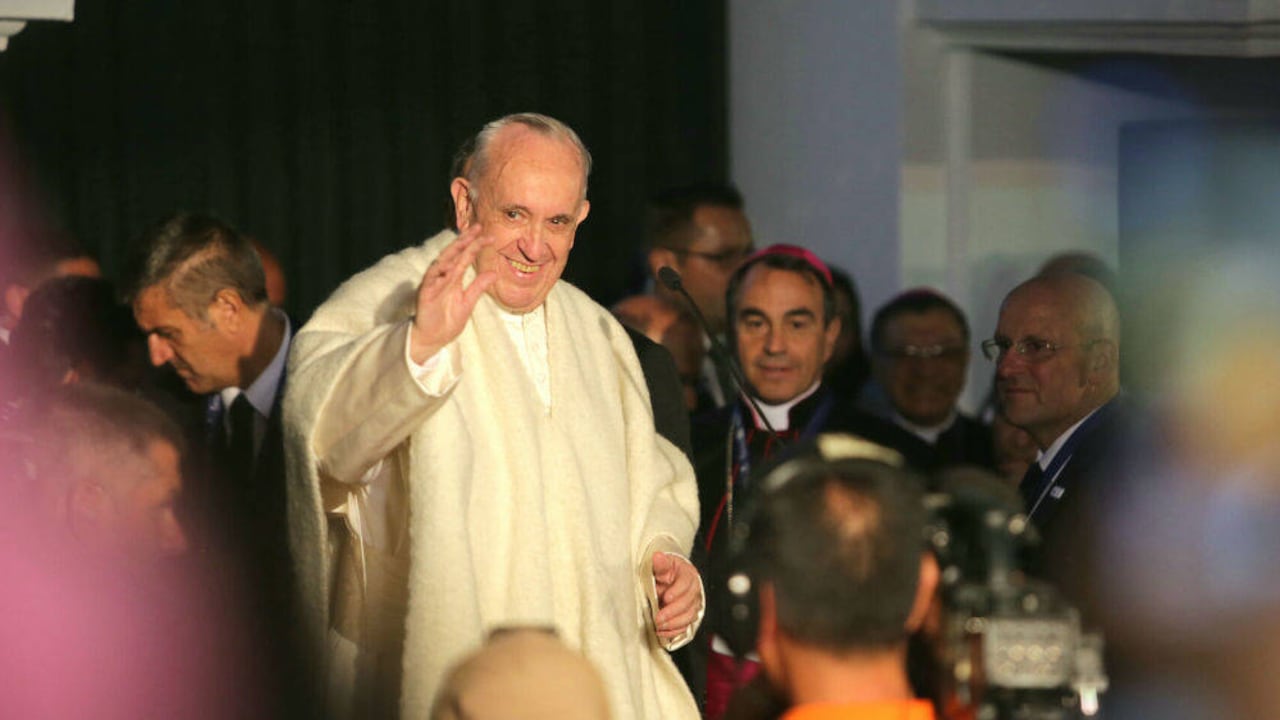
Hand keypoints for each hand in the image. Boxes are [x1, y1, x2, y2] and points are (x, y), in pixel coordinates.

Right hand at [409, 225, 496, 363]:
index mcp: (454, 278)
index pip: (466, 257)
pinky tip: (448, 263)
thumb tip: (494, 273)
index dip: (477, 246)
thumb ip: (478, 287)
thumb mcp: (468, 303)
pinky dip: (438, 269)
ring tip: (465, 239)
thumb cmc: (447, 321)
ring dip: (453, 250)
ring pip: (442, 261)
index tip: (490, 237)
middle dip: (465, 240)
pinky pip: (431, 278)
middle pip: (454, 254)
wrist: (433, 339)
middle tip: (478, 227)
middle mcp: (443, 277)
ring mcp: (434, 283)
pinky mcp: (425, 293)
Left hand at [652, 552, 701, 642]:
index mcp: (689, 575)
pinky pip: (685, 627)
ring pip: (689, 617)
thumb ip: (661, 564)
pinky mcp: (688, 616)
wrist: (670, 580)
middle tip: (658, 617)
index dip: (676, 591)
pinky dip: (674, 631)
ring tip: (659, 625)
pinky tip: (662, 632)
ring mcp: (693, 605)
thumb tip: (658, 556)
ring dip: (673, 623)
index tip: (665, 597)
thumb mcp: (663, 565)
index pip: (686, 584)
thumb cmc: (666, 572)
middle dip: (672, 612)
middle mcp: (694, 591)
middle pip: (688, 603)